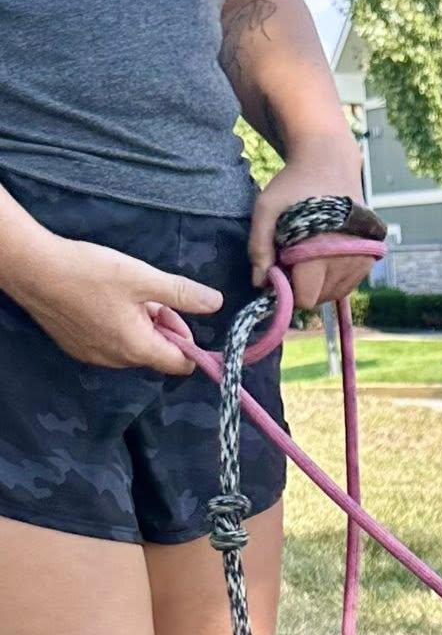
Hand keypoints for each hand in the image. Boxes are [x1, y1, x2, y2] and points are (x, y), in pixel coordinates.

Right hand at [3, 233, 221, 375]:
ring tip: (127, 293)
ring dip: (140, 325)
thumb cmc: (88, 272)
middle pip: (156, 353)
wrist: (32, 269)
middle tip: (151, 296)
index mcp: (137, 349)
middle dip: (163, 327)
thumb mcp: (142, 278)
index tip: (183, 315)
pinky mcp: (75, 347)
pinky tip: (104, 300)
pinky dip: (117, 326)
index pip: (180, 365)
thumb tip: (216, 303)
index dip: (190, 344)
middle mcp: (116, 361)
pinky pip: (109, 342)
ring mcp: (93, 356)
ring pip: (132, 346)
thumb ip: (181, 293)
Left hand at [250, 133, 367, 310]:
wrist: (330, 162)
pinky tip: (324, 256)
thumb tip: (259, 283)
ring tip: (309, 254)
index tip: (280, 268)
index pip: (304, 298)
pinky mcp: (370, 259)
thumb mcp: (267, 208)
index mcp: (320, 254)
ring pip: (333, 294)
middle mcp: (346, 263)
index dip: (288, 289)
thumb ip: (259, 246)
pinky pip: (347, 285)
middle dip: (302, 285)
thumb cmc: (295, 184)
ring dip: (318, 283)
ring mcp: (361, 262)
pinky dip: (333, 278)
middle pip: (318, 299)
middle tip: (293, 257)